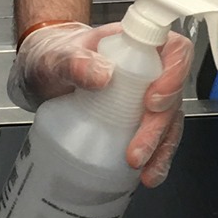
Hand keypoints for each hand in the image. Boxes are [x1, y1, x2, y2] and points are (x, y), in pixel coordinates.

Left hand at [7, 21, 192, 186]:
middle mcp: (148, 69)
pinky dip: (156, 158)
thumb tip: (102, 75)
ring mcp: (144, 96)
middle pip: (174, 94)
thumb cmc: (53, 57)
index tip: (152, 100)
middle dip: (160, 125)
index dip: (175, 74)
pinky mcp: (137, 119)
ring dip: (161, 147)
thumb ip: (74, 61)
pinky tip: (147, 174)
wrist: (42, 76)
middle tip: (138, 148)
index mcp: (135, 44)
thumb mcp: (56, 57)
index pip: (174, 49)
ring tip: (143, 169)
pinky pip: (158, 138)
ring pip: (170, 120)